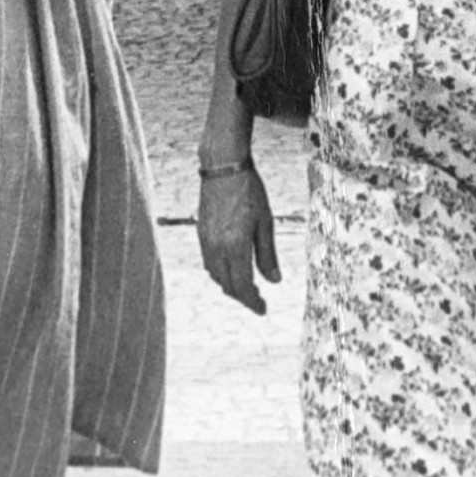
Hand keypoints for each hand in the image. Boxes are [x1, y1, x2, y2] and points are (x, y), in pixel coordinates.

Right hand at [196, 164, 283, 314]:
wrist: (223, 167)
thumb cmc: (250, 191)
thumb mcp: (266, 223)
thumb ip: (267, 255)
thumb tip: (274, 281)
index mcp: (235, 246)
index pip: (242, 286)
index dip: (253, 302)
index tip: (263, 309)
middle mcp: (217, 248)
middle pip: (227, 285)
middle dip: (243, 297)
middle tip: (258, 300)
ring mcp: (206, 241)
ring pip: (216, 276)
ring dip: (230, 285)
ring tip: (247, 285)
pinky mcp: (201, 233)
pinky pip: (208, 263)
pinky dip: (220, 273)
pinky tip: (231, 267)